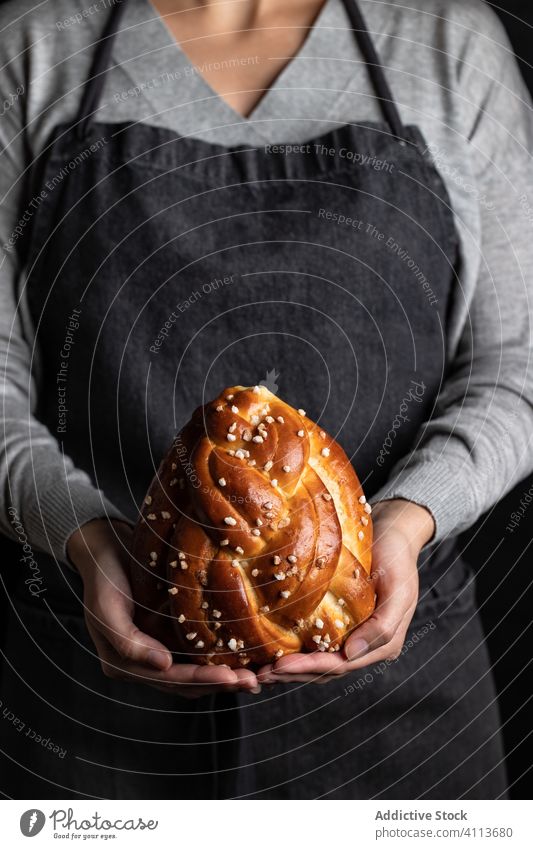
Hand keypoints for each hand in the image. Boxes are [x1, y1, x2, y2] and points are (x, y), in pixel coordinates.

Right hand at [68, 519, 260, 697]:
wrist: (103, 551)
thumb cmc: (103, 576)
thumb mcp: (106, 607)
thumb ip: (129, 641)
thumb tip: (164, 665)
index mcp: (123, 666)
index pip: (169, 679)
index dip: (201, 679)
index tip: (232, 677)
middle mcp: (142, 665)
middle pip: (187, 684)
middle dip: (220, 684)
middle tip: (254, 680)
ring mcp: (156, 652)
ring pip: (195, 673)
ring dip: (224, 677)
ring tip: (256, 675)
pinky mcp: (169, 636)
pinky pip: (197, 653)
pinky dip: (218, 658)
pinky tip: (242, 654)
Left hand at [257, 499, 434, 684]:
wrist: (393, 535)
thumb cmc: (397, 558)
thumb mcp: (398, 589)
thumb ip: (383, 626)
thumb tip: (350, 655)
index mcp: (384, 644)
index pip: (341, 664)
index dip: (311, 668)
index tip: (280, 666)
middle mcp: (368, 646)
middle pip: (327, 669)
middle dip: (295, 672)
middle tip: (263, 673)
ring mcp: (355, 636)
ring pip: (321, 662)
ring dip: (293, 668)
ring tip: (263, 670)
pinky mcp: (343, 623)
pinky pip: (318, 643)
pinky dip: (298, 651)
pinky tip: (276, 650)